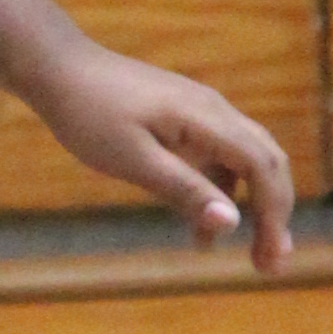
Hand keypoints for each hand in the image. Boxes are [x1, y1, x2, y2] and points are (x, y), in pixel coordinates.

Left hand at [28, 42, 298, 268]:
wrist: (57, 69)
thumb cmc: (89, 114)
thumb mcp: (133, 160)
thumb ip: (184, 190)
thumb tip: (232, 223)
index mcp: (207, 118)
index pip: (264, 167)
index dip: (274, 215)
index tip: (269, 259)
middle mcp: (214, 111)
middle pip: (267, 162)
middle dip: (275, 213)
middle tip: (270, 265)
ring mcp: (201, 112)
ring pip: (245, 160)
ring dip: (250, 205)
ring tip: (242, 255)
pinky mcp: (183, 118)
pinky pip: (217, 157)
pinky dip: (218, 192)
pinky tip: (198, 227)